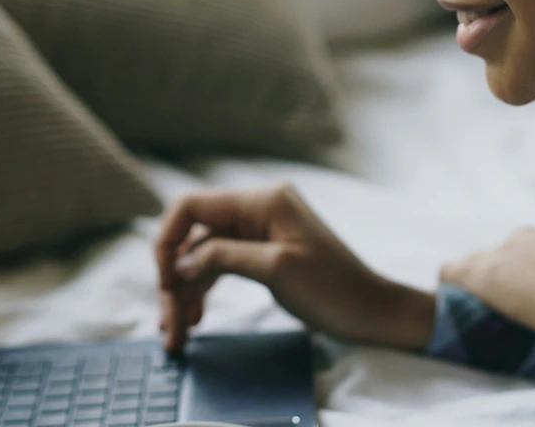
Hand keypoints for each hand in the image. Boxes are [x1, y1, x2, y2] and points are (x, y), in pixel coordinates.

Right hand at [155, 184, 435, 353]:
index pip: (193, 206)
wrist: (372, 311)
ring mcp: (258, 231)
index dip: (167, 240)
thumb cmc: (333, 287)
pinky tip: (194, 319)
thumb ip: (223, 257)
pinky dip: (204, 291)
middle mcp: (256, 208)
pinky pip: (219, 266)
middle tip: (167, 325)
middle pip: (194, 236)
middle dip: (174, 278)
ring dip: (185, 292)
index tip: (162, 282)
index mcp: (262, 200)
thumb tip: (178, 262)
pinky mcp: (261, 253)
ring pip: (202, 256)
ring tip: (176, 334)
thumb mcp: (276, 269)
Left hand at [440, 225, 534, 370]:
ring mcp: (508, 251)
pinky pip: (454, 272)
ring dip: (481, 283)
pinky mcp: (486, 271)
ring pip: (481, 261)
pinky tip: (450, 302)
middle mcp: (534, 235)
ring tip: (481, 309)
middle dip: (510, 276)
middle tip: (517, 310)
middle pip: (509, 251)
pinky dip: (452, 286)